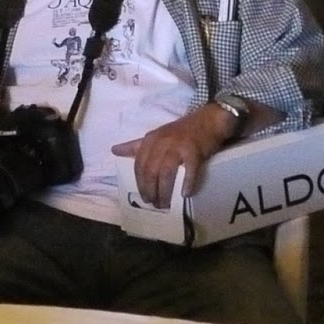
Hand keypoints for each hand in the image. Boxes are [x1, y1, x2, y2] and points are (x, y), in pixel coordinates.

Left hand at [111, 104, 234, 206]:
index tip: (144, 197)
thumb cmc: (182, 130)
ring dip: (164, 192)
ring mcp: (178, 146)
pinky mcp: (194, 151)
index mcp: (151, 139)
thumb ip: (136, 145)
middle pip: (150, 172)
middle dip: (150, 191)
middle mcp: (162, 142)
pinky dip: (187, 184)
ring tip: (165, 204)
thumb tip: (114, 150)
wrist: (209, 120)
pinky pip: (189, 171)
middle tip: (155, 204)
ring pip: (166, 173)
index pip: (139, 166)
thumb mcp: (157, 135)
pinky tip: (186, 194)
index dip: (140, 184)